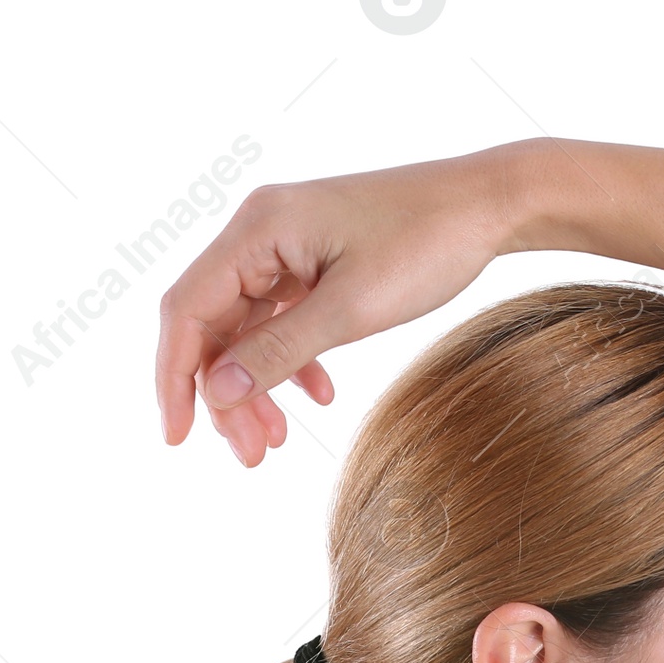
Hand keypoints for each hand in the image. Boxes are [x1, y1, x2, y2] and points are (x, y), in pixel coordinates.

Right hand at [154, 148, 514, 465]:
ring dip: (258, 385)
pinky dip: (293, 362)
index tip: (177, 438)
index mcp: (257, 229)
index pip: (187, 309)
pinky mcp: (316, 261)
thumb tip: (216, 390)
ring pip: (249, 327)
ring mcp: (288, 246)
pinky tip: (320, 396)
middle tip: (251, 456)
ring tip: (278, 440)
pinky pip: (285, 318)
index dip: (175, 377)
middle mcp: (261, 232)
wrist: (488, 206)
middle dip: (226, 394)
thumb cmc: (426, 244)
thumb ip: (280, 349)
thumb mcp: (351, 309)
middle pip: (215, 324)